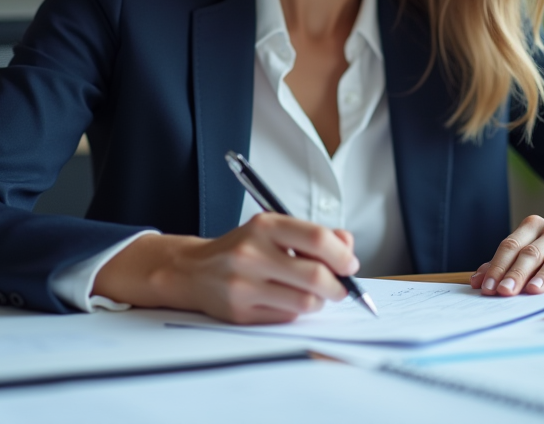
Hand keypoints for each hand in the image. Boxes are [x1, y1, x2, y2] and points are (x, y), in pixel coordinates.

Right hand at [93, 213, 358, 323]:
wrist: (193, 270)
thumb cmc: (241, 249)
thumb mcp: (273, 229)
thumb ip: (312, 235)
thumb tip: (347, 246)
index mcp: (264, 226)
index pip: (316, 238)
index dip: (342, 254)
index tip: (349, 264)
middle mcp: (252, 253)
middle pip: (315, 276)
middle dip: (337, 286)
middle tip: (340, 287)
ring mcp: (245, 284)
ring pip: (305, 302)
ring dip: (319, 301)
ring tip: (312, 294)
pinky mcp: (241, 311)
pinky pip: (287, 316)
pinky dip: (296, 311)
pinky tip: (286, 300)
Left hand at [469, 214, 543, 296]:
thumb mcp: (534, 250)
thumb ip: (506, 263)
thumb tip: (478, 280)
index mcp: (533, 226)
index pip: (511, 245)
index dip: (497, 266)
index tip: (487, 287)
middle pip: (531, 252)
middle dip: (516, 273)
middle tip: (505, 292)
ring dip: (543, 276)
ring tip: (532, 291)